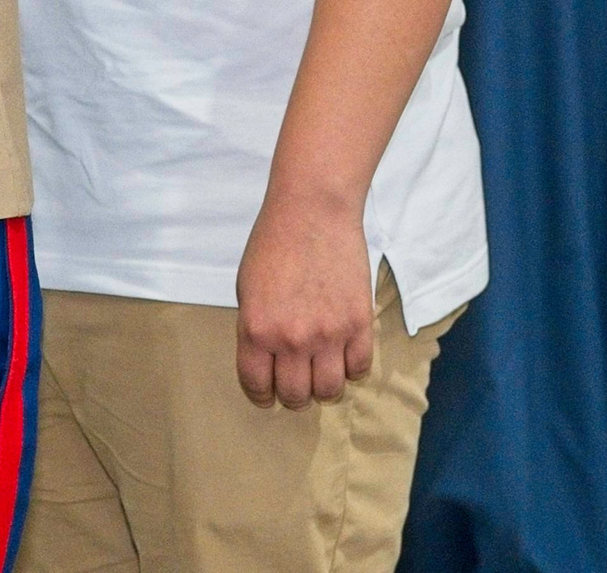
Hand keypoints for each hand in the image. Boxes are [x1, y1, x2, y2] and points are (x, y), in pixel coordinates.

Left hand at [234, 193, 374, 409]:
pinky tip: (343, 352)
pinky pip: (359, 368)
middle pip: (296, 396)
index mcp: (256, 330)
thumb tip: (268, 360)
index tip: (268, 392)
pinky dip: (351, 367)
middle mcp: (291, 339)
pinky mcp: (359, 323)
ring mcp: (328, 333)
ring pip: (330, 391)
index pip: (257, 387)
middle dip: (293, 394)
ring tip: (321, 369)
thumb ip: (256, 329)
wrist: (312, 209)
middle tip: (297, 380)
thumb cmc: (274, 242)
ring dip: (324, 386)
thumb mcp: (247, 288)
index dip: (262, 395)